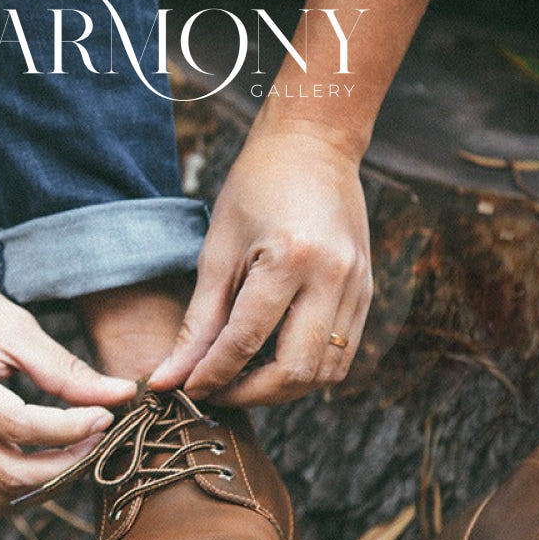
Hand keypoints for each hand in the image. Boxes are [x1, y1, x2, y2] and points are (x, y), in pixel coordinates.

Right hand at [0, 267, 136, 518]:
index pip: (18, 427)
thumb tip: (123, 395)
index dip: (71, 429)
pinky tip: (41, 469)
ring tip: (74, 454)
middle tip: (97, 440)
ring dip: (45, 486)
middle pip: (8, 473)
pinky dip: (15, 496)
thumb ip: (68, 370)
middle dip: (66, 465)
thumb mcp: (18, 330)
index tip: (105, 416)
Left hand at [148, 125, 372, 404]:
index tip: (184, 389)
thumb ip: (198, 320)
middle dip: (251, 394)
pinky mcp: (367, 293)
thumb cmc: (256, 187)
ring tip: (246, 381)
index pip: (246, 340)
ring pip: (325, 373)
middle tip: (217, 393)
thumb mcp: (218, 249)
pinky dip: (308, 370)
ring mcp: (358, 287)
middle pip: (295, 370)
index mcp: (290, 257)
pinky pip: (342, 355)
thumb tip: (171, 376)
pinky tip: (277, 362)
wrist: (315, 145)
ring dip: (283, 389)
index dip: (212, 374)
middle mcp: (333, 277)